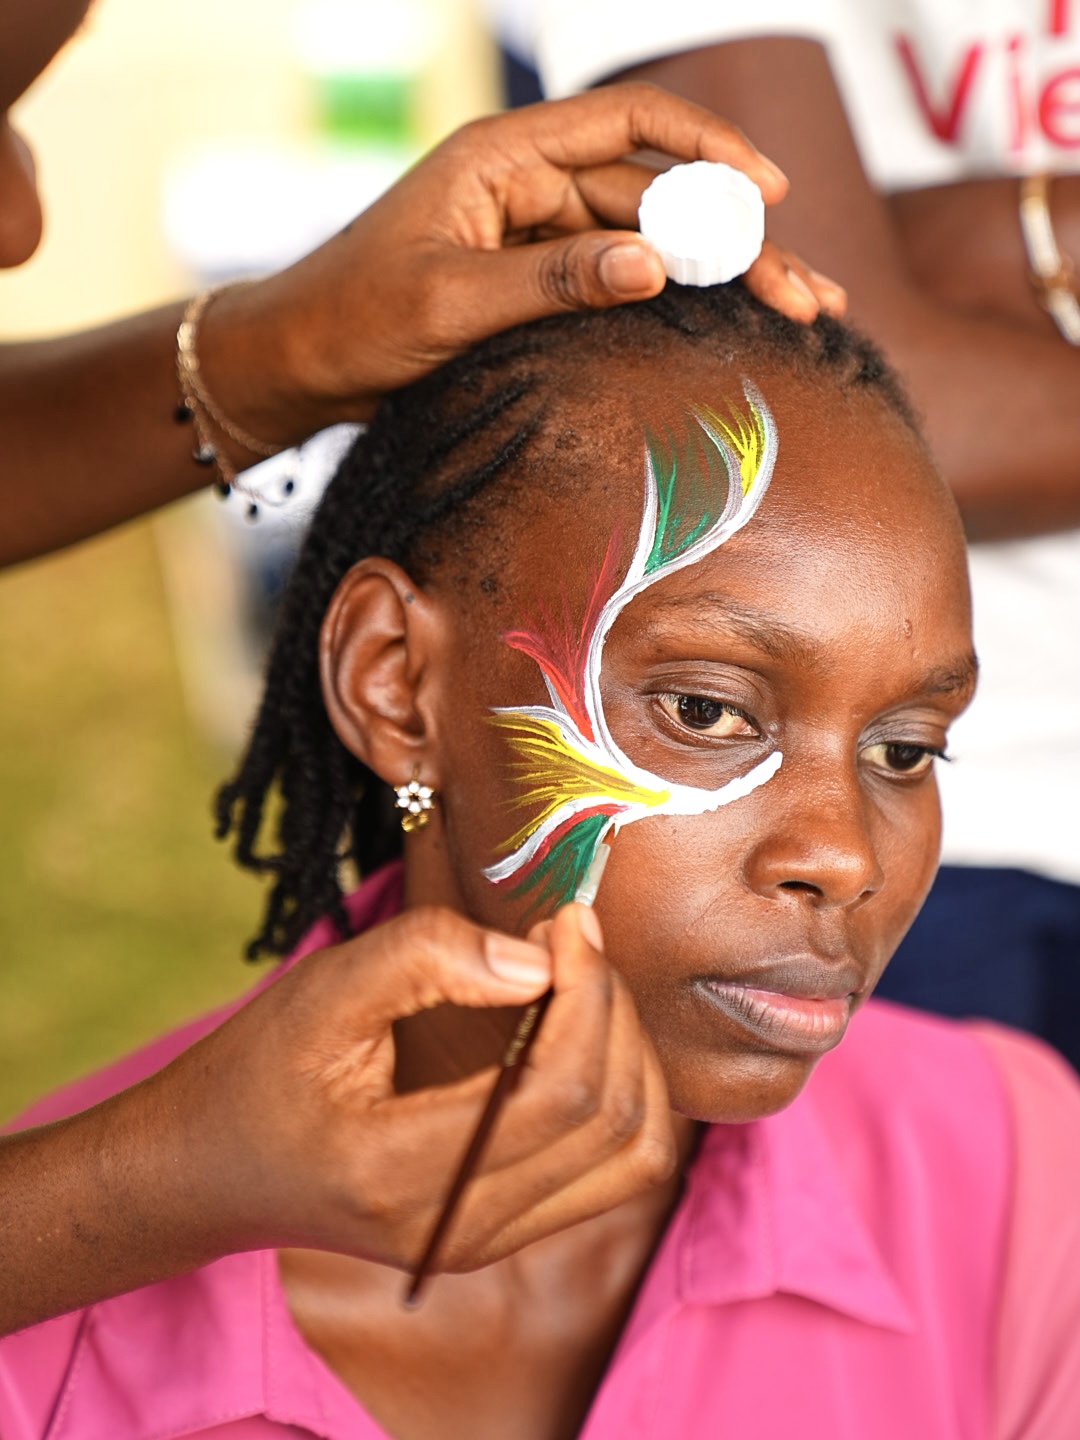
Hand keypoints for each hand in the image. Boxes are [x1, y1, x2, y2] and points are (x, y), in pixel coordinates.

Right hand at [158, 903, 675, 1272]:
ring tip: (582, 984)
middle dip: (612, 1011)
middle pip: (612, 1123)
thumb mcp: (322, 989)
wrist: (206, 1173)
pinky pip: (612, 1173)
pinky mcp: (501, 1236)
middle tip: (571, 940)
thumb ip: (427, 958)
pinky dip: (622, 1095)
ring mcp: (486, 1244)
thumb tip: (542, 962)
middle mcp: (458, 1230)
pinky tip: (580, 1035)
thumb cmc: (256, 1071)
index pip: (559, 1094)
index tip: (565, 922)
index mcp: (400, 1173)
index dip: (588, 994)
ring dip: (631, 1056)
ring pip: (635, 1158)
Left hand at [200, 83, 844, 444]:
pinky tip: (723, 326)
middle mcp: (528, 186)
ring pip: (647, 246)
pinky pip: (615, 284)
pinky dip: (670, 304)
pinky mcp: (532, 284)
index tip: (771, 191)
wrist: (297, 365)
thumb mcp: (450, 303)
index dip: (708, 151)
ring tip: (797, 312)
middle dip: (737, 241)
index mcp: (503, 159)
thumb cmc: (352, 321)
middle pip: (657, 198)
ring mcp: (534, 237)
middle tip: (807, 294)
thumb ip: (553, 282)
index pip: (629, 126)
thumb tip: (655, 266)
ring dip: (718, 279)